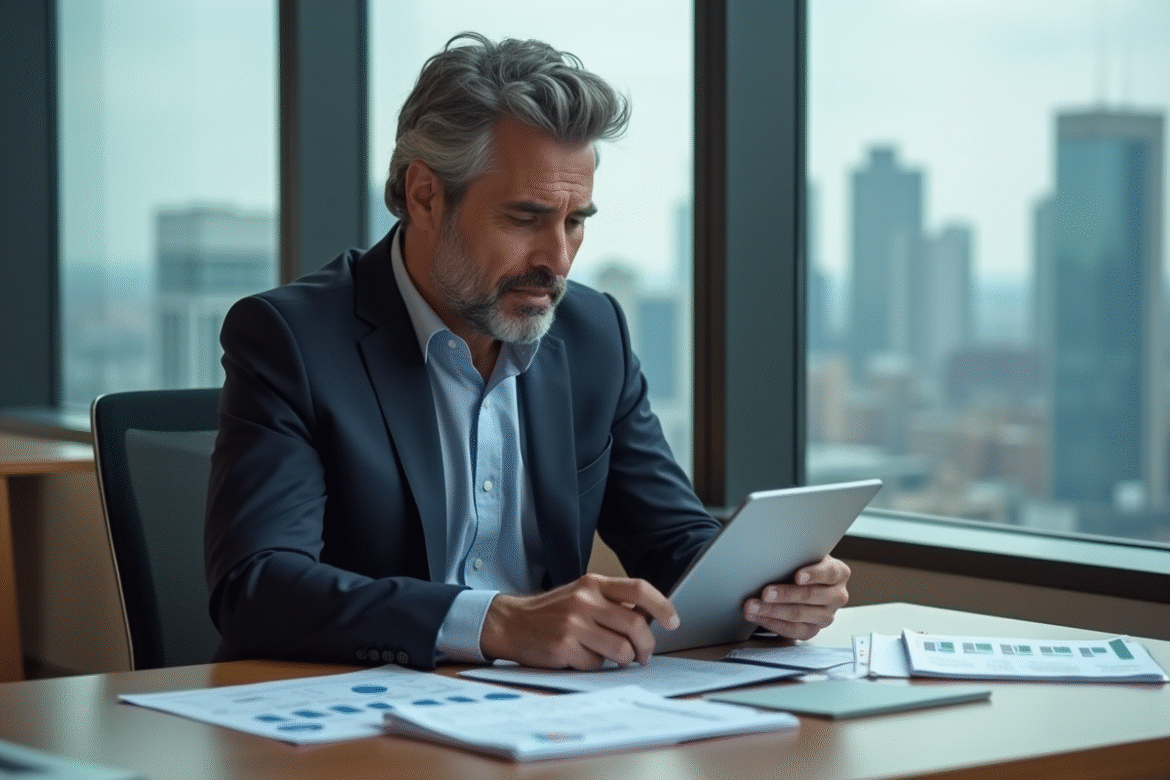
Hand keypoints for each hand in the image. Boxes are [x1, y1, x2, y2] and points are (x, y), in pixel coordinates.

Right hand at [480, 574, 678, 669]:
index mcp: (593, 583)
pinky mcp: (564, 647)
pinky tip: (583, 659)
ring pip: (621, 649)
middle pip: (636, 624)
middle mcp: (585, 600)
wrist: (510, 623)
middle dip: (647, 646)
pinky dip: (596, 666)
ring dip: (625, 660)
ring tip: (618, 660)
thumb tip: (650, 618)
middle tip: (644, 655)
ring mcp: (574, 624)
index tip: (673, 622)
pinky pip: (597, 665)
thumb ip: (611, 601)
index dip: (662, 606)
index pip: (639, 588)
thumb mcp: (581, 595)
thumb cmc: (551, 612)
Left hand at [742, 555, 849, 639]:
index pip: (829, 573)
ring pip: (799, 614)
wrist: (806, 583)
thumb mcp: (806, 556)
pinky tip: (759, 617)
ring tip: (753, 606)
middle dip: (784, 595)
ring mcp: (827, 616)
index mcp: (839, 573)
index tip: (797, 576)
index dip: (813, 574)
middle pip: (810, 595)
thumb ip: (798, 557)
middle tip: (765, 593)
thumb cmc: (804, 566)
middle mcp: (837, 596)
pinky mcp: (813, 630)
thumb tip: (774, 558)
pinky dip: (772, 623)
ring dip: (772, 611)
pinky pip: (793, 630)